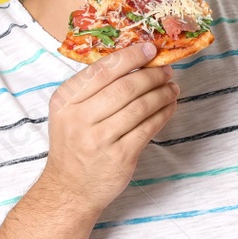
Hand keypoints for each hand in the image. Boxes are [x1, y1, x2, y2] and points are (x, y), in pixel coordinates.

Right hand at [38, 41, 178, 214]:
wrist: (70, 189)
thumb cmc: (75, 144)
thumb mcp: (70, 112)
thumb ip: (94, 88)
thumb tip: (135, 61)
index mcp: (65, 101)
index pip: (102, 70)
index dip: (131, 57)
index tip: (150, 49)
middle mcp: (80, 119)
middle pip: (125, 87)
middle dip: (152, 75)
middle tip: (167, 70)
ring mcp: (100, 139)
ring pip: (141, 107)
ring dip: (162, 93)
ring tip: (172, 87)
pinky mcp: (120, 157)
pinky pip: (149, 128)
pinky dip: (164, 113)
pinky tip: (170, 106)